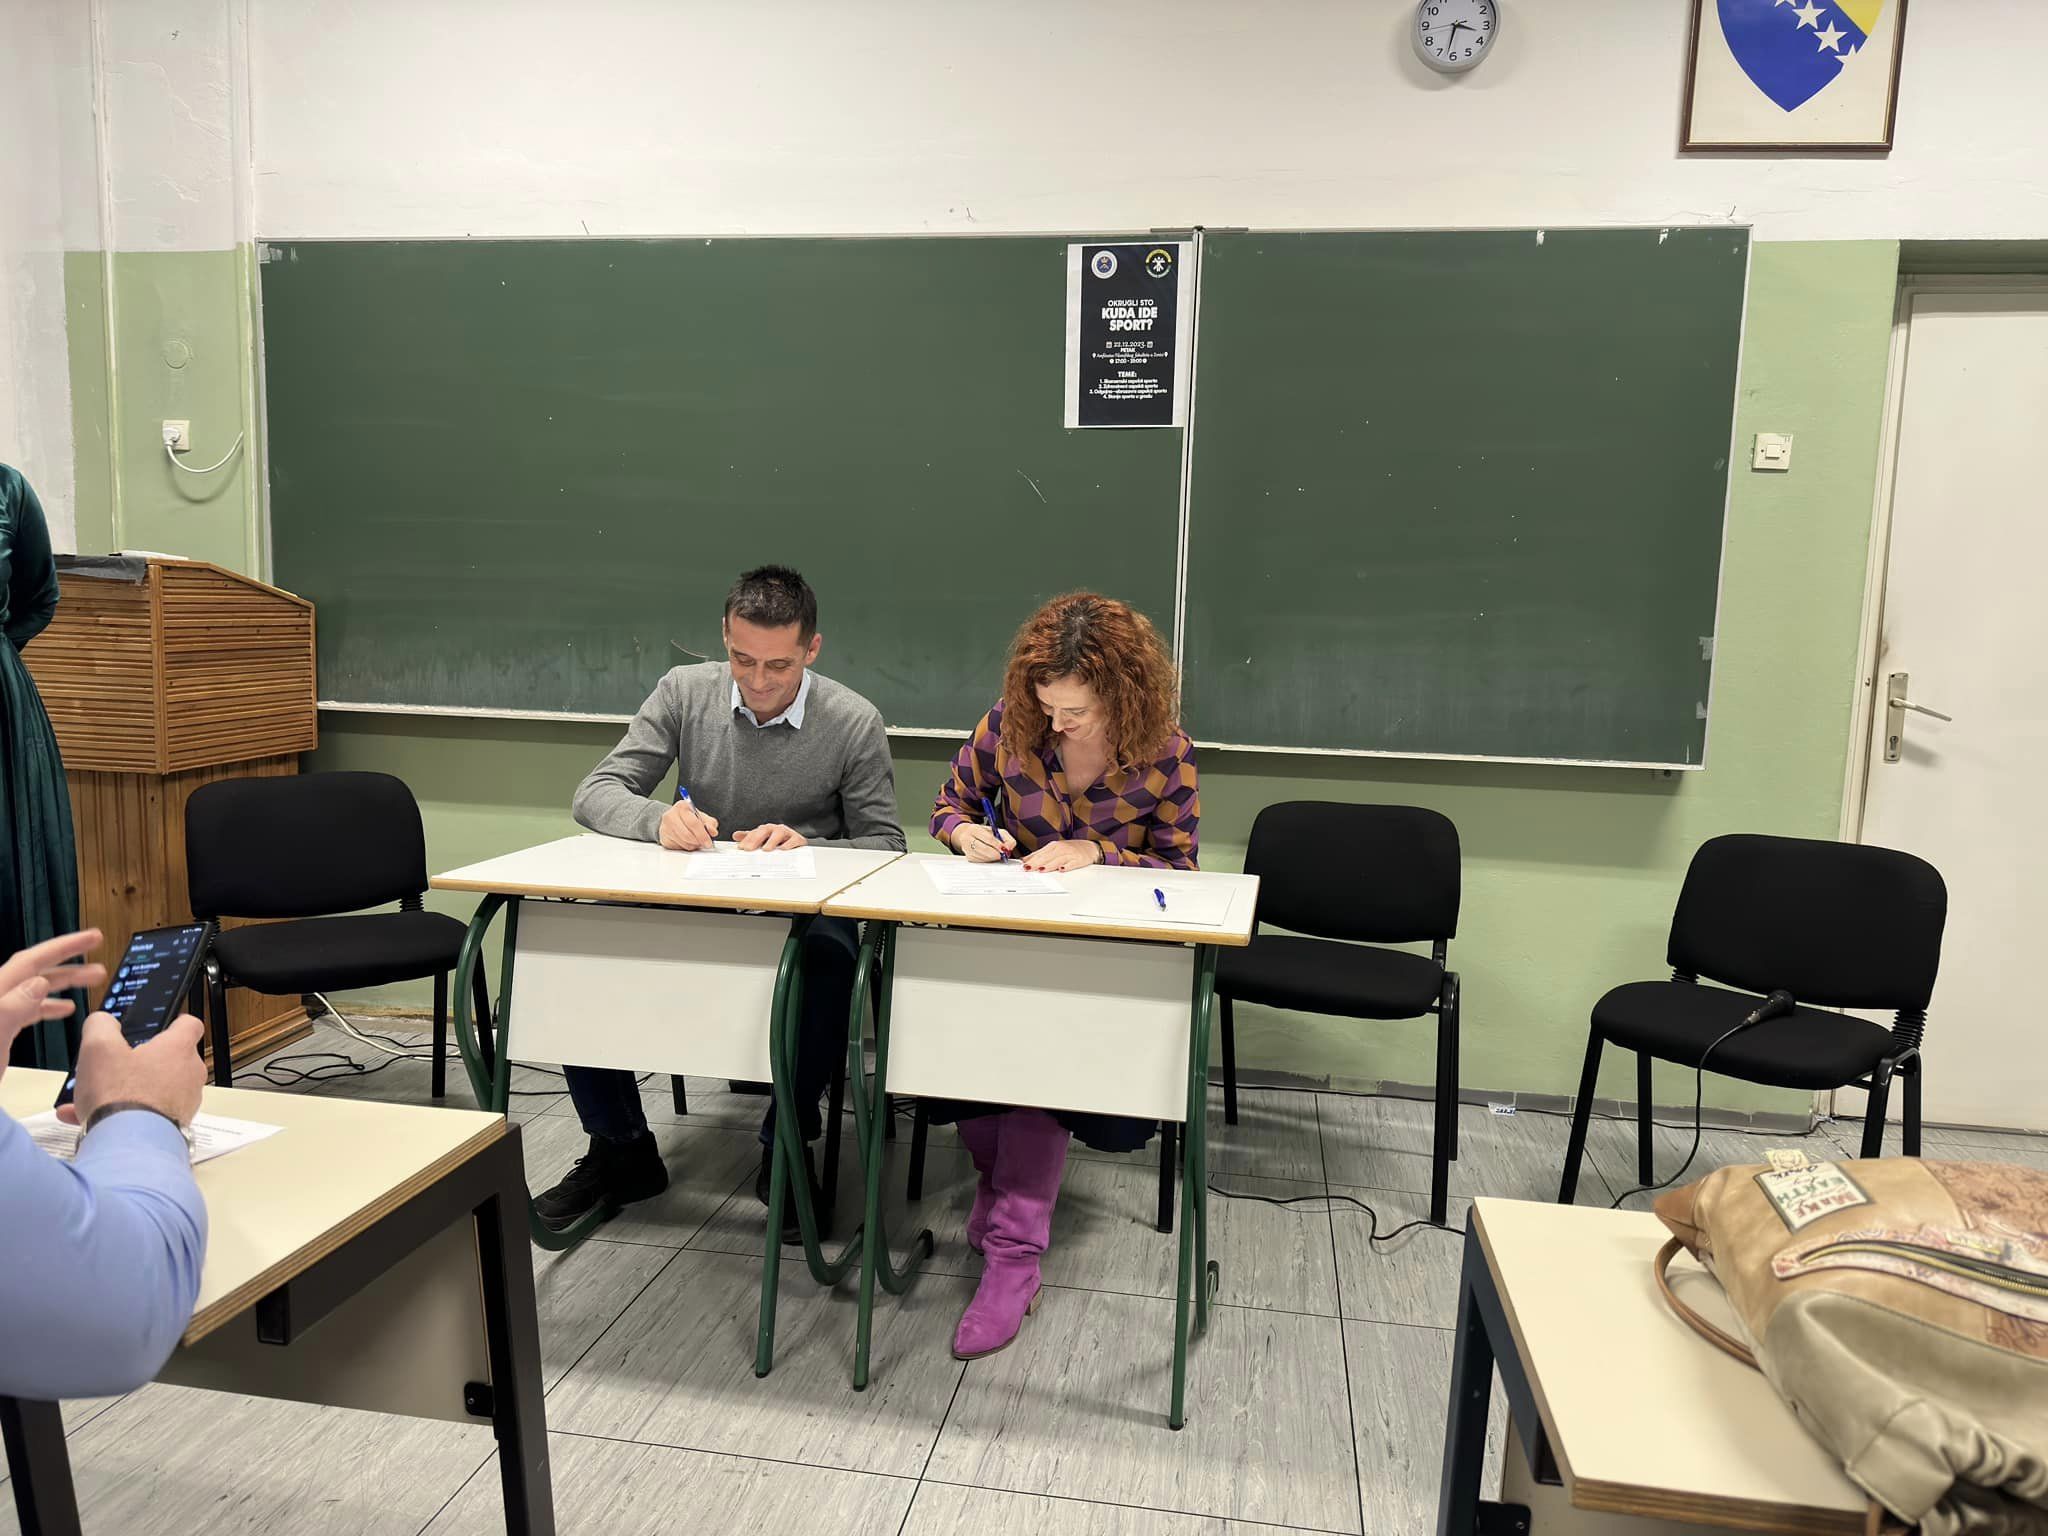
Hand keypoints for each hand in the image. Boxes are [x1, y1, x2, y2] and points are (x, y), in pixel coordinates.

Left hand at [0, 930, 107, 1069]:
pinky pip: (28, 1010)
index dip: (63, 947)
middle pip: (34, 973)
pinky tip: (64, 1010)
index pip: (30, 961)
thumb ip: (12, 1008)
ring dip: (63, 985)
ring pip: (33, 991)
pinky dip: (49, 1006)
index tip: (93, 938)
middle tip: (100, 965)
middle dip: (69, 966)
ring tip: (92, 984)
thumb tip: (39, 983)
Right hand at [60, 1011, 206, 1129]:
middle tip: (117, 1065)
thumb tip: (102, 1021)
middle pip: (170, 1059)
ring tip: (96, 1095)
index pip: (189, 1024)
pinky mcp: (174, 1125)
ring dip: (128, 1090)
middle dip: (142, 1062)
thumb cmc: (121, 1096)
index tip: (162, 1025)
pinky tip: (88, 1117)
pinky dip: (123, 1113)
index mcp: (178, 1049)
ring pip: (155, 1089)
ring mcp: (184, 1102)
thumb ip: (101, 1026)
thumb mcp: (98, 1048)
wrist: (128, 1144)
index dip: (174, 1022)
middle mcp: (189, 1074)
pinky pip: (147, 1113)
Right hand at [658, 799, 720, 850]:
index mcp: (682, 806)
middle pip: (687, 834)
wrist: (673, 820)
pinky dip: (686, 847)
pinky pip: (678, 847)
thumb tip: (713, 831)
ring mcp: (665, 827)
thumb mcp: (702, 817)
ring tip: (696, 841)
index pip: (693, 823)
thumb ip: (710, 823)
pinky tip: (688, 842)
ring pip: (683, 842)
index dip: (703, 834)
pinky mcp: (664, 838)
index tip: (708, 842)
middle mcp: (671, 815)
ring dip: (693, 845)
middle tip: (704, 844)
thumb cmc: (689, 818)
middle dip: (698, 841)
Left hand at [732, 824, 806, 852]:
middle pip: (765, 830)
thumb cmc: (778, 841)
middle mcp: (775, 829)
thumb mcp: (763, 839)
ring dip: (772, 841)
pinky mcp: (797, 839)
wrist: (798, 842)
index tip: (741, 847)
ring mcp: (787, 833)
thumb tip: (736, 836)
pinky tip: (783, 849)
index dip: (747, 839)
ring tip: (766, 849)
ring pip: (779, 833)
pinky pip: (793, 840)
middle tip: (749, 848)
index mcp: (766, 830)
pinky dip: (789, 844)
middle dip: (756, 839)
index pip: (755, 832)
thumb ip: (750, 837)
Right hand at [951, 824, 1016, 863]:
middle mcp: (967, 839)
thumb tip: (1009, 848)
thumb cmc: (983, 833)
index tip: (1004, 848)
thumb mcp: (995, 831)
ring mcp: (967, 849)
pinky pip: (982, 861)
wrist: (967, 835)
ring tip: (996, 853)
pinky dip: (989, 860)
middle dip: (996, 853)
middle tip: (1003, 854)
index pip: (988, 838)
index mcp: (974, 829)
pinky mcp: (969, 858)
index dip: (998, 844)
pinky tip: (989, 855)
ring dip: (993, 857)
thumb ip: (1006, 837)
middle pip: (984, 849)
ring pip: (984, 857)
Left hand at [1022, 839, 1103, 872]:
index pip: (1040, 853)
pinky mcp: (1078, 860)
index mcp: (1053, 846)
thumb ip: (1040, 854)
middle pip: (1047, 857)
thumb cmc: (1070, 849)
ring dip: (1049, 865)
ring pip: (1058, 860)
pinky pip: (1072, 864)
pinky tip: (1062, 870)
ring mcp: (1070, 854)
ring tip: (1041, 870)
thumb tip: (1025, 859)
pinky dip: (1067, 866)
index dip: (1031, 860)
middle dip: (1036, 863)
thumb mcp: (1054, 849)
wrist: (1090, 847)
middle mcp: (1061, 849)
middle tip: (1028, 869)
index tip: (1022, 865)